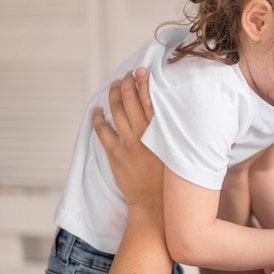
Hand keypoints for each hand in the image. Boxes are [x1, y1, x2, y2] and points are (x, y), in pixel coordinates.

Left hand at [91, 68, 162, 207]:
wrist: (156, 202)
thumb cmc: (170, 177)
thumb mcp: (176, 150)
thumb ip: (172, 132)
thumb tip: (170, 115)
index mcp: (161, 131)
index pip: (150, 98)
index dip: (144, 81)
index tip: (141, 70)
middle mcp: (144, 133)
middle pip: (130, 99)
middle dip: (126, 83)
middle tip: (126, 76)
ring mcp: (128, 142)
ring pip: (115, 110)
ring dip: (112, 95)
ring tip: (113, 87)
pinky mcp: (115, 153)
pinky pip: (102, 130)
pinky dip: (98, 118)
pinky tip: (97, 111)